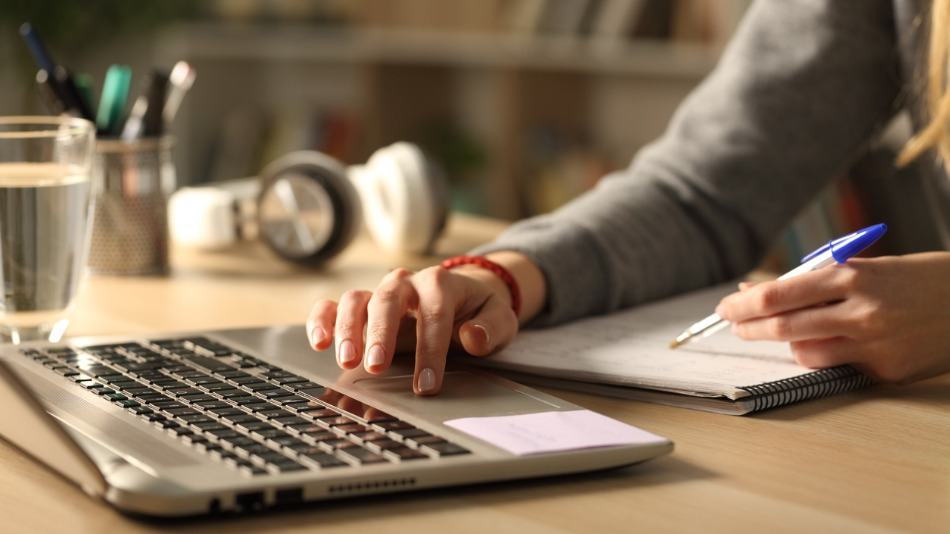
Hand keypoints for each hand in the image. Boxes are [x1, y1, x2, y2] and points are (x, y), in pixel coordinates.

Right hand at [305, 264, 519, 395]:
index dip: (430, 350)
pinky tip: (318, 342)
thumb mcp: (499, 318)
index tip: (427, 384)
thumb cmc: (479, 311)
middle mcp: (406, 283)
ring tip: (347, 361)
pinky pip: (333, 305)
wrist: (464, 296)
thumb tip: (472, 337)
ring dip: (348, 329)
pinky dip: (322, 320)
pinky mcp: (362, 306)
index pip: (434, 314)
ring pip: (356, 300)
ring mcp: (380, 293)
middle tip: (376, 367)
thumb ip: (491, 327)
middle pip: (388, 300)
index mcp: (441, 283)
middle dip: (381, 334)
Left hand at [715, 252, 949, 382]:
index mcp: (854, 277)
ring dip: (786, 344)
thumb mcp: (869, 265)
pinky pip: (837, 368)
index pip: (780, 295)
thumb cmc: (918, 278)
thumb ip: (816, 279)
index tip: (726, 306)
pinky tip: (824, 344)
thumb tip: (759, 289)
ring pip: (805, 353)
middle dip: (749, 327)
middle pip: (784, 327)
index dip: (744, 304)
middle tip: (733, 324)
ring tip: (782, 332)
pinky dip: (823, 355)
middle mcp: (862, 312)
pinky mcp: (887, 371)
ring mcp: (875, 345)